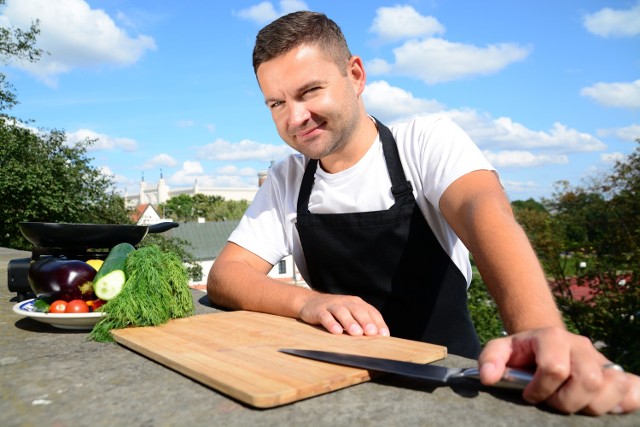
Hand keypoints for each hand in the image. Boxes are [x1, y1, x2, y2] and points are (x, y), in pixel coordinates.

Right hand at [298, 293, 389, 336]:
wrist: (309, 302)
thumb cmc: (335, 312)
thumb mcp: (350, 314)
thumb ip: (361, 323)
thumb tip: (378, 339)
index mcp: (357, 303)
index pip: (371, 311)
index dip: (378, 322)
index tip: (384, 335)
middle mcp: (346, 302)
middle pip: (358, 310)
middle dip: (366, 321)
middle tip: (372, 333)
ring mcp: (332, 305)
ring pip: (342, 312)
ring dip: (350, 322)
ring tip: (356, 333)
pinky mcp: (319, 310)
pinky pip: (326, 316)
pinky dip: (331, 323)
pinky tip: (336, 331)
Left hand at [478, 327, 639, 414]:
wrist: (545, 342)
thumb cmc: (523, 352)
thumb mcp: (501, 349)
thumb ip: (490, 359)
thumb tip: (488, 378)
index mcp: (551, 337)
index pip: (555, 368)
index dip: (541, 389)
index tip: (529, 395)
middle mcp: (581, 346)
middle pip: (588, 381)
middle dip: (567, 401)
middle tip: (552, 402)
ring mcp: (601, 359)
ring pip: (612, 388)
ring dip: (592, 406)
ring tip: (573, 404)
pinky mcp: (616, 373)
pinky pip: (635, 389)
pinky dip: (626, 402)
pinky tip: (609, 407)